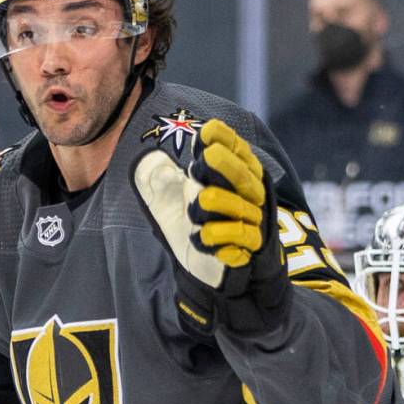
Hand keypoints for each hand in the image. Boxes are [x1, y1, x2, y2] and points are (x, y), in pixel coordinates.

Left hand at [133, 119, 288, 334]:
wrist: (219, 272)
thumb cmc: (200, 228)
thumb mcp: (174, 203)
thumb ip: (164, 181)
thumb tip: (149, 160)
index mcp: (239, 180)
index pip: (240, 154)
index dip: (228, 141)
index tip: (208, 131)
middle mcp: (251, 199)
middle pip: (245, 177)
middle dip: (226, 165)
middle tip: (204, 158)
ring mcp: (254, 224)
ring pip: (242, 208)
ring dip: (218, 204)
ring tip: (196, 205)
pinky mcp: (252, 250)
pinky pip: (242, 241)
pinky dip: (222, 238)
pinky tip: (202, 238)